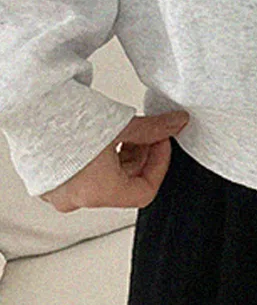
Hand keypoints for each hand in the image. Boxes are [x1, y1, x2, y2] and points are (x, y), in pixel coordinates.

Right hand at [38, 110, 189, 211]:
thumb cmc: (67, 117)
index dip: (159, 165)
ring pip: (102, 182)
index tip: (162, 143)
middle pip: (123, 186)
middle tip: (146, 134)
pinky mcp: (47, 181)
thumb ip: (154, 129)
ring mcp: (58, 193)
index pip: (144, 192)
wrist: (31, 105)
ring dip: (120, 158)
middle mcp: (76, 199)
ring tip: (122, 132)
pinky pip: (80, 178)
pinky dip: (97, 161)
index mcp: (97, 192)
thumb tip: (177, 123)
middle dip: (140, 158)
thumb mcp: (121, 123)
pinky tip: (100, 137)